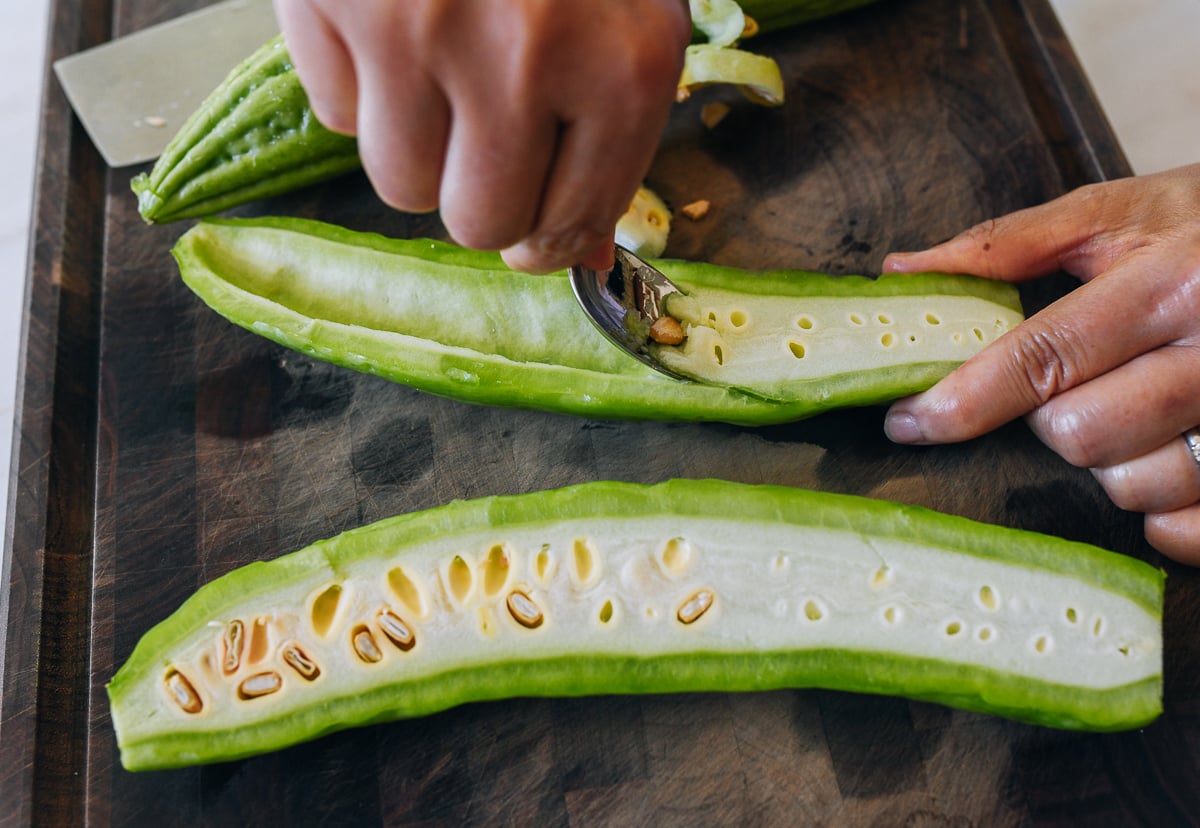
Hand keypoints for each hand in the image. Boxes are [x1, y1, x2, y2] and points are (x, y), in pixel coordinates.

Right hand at [274, 0, 690, 273]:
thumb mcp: (624, 16)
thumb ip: (608, 136)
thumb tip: (578, 254)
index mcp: (624, 65)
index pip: (572, 222)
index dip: (550, 237)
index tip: (538, 229)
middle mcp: (526, 59)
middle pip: (479, 223)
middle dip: (481, 195)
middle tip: (484, 139)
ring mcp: (420, 30)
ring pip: (398, 183)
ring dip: (417, 142)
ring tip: (437, 65)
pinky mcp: (332, 3)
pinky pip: (333, 112)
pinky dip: (358, 82)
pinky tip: (390, 21)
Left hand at [881, 164, 1199, 563]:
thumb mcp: (1123, 213)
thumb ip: (1011, 242)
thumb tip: (903, 271)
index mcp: (1172, 283)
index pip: (1043, 358)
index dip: (963, 399)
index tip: (907, 422)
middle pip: (1082, 434)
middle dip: (1053, 421)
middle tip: (1076, 390)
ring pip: (1136, 486)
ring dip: (1109, 463)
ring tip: (1132, 416)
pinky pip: (1192, 528)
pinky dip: (1164, 518)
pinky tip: (1163, 471)